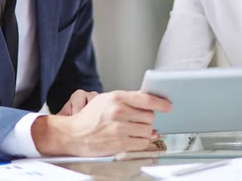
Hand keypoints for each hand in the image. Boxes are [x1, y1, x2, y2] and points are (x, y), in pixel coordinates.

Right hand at [32, 90, 171, 156]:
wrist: (73, 134)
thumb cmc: (90, 117)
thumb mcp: (107, 100)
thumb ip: (128, 100)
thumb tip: (150, 107)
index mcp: (116, 97)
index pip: (146, 99)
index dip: (160, 103)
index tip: (168, 106)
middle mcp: (118, 111)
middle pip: (149, 116)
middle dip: (148, 120)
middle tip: (139, 121)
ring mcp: (119, 128)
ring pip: (147, 130)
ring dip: (145, 132)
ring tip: (133, 130)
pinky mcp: (119, 143)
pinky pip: (141, 142)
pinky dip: (141, 142)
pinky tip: (134, 139)